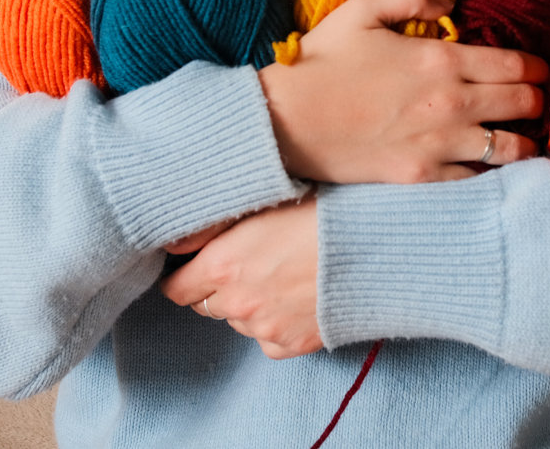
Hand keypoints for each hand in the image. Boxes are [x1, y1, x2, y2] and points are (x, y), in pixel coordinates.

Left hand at [161, 193, 321, 359]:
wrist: (373, 248)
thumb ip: (215, 227)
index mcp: (222, 264)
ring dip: (248, 307)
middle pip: (206, 307)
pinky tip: (295, 300)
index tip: (194, 270)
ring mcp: (264, 327)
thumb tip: (176, 244)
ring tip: (279, 279)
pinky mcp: (290, 345)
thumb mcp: (262, 203)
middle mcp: (237, 301)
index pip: (176, 289)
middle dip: (218, 290)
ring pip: (239, 323)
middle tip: (245, 267)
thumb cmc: (321, 213)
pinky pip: (267, 341)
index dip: (183, 277)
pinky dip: (275, 326)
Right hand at [258, 0, 547, 183]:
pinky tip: (490, 170)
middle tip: (537, 101)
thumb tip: (449, 1)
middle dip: (537, 100)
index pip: (515, 64)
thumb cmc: (322, 62)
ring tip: (524, 139)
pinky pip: (475, 181)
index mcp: (442, 59)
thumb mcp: (362, 10)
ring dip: (524, 142)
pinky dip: (490, 175)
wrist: (286, 120)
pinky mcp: (423, 177)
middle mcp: (452, 102)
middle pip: (522, 104)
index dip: (537, 66)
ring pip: (510, 148)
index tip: (540, 69)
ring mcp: (440, 144)